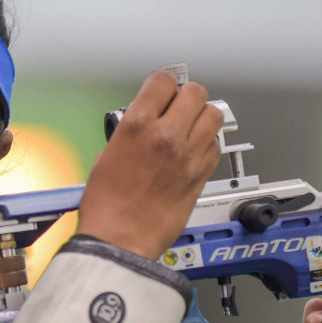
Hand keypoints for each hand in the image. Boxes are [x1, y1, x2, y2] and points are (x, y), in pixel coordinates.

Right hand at [76, 70, 221, 259]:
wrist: (120, 241)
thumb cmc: (106, 207)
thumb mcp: (105, 157)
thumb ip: (129, 134)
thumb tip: (144, 126)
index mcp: (137, 126)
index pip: (163, 81)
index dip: (163, 85)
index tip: (162, 94)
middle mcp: (166, 136)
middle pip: (194, 92)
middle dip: (186, 97)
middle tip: (178, 109)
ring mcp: (188, 155)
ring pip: (213, 115)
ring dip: (202, 117)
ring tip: (191, 128)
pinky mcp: (201, 176)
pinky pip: (216, 146)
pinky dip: (208, 144)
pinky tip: (195, 152)